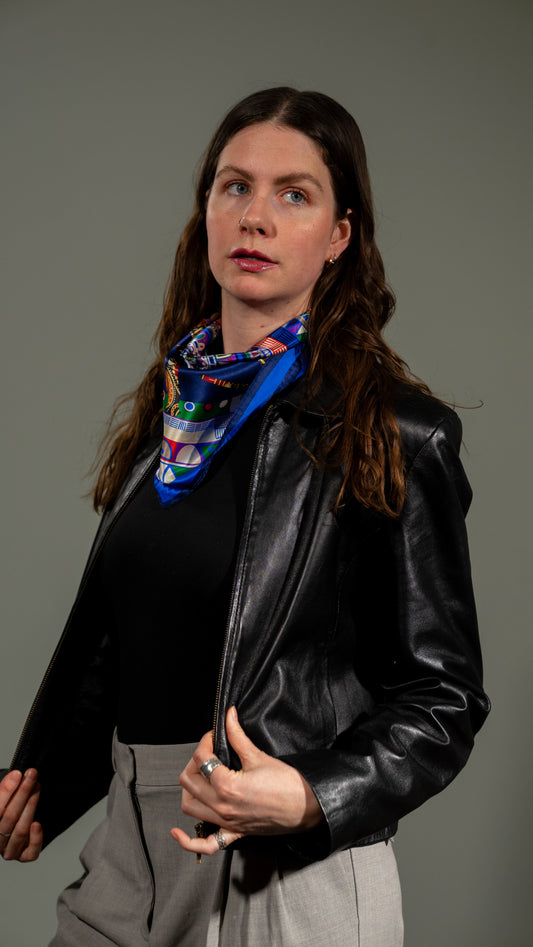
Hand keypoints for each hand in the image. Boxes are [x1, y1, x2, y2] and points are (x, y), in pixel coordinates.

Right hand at [0, 768, 42, 861]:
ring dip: (31, 806)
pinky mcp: (23, 856)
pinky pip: (30, 853)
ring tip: (37, 788)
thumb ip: (6, 790)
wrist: (15, 821)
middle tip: (32, 775)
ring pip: (20, 831)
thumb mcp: (3, 798)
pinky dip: (36, 839)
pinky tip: (37, 824)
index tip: (18, 775)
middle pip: (9, 817)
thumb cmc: (6, 809)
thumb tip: (15, 776)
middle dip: (22, 793)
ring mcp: (9, 850)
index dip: (6, 792)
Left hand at [171, 706, 322, 856]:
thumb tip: (228, 717)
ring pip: (189, 807)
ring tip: (200, 776)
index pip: (201, 758)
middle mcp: (222, 807)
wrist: (307, 807)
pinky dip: (188, 841)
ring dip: (189, 790)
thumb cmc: (288, 784)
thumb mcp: (259, 756)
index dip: (206, 741)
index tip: (216, 734)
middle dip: (194, 761)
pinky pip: (206, 844)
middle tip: (209, 751)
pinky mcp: (234, 833)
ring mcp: (226, 822)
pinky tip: (178, 833)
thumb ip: (238, 736)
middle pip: (188, 781)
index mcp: (227, 786)